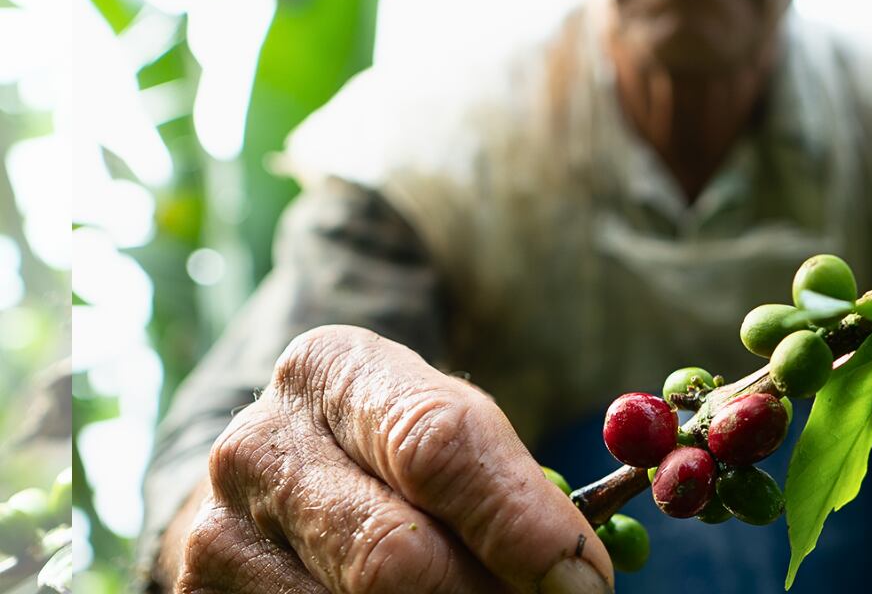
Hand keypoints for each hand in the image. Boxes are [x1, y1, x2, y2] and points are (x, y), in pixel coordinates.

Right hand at [173, 325, 612, 592]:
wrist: (279, 482)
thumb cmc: (392, 453)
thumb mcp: (450, 432)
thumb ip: (512, 485)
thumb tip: (583, 575)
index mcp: (332, 369)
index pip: (437, 445)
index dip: (519, 523)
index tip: (583, 582)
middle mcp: (259, 445)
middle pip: (393, 553)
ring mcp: (217, 534)